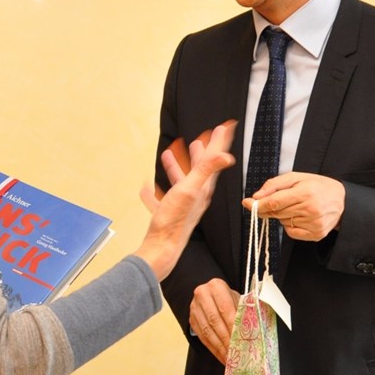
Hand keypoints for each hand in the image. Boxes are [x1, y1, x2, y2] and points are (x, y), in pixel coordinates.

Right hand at [136, 121, 235, 279]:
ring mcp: (182, 205)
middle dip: (201, 153)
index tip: (225, 126)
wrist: (161, 248)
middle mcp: (195, 196)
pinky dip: (156, 190)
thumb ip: (206, 171)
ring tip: (170, 154)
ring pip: (181, 181)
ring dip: (177, 166)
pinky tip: (148, 187)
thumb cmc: (175, 220)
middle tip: (202, 138)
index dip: (219, 142)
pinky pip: (162, 198)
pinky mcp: (169, 214)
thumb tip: (226, 156)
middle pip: (200, 169)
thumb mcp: (190, 190)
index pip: (214, 160)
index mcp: (202, 188)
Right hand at [189, 278, 238, 363]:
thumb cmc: (229, 298)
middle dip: (226, 338)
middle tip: (236, 352)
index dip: (232, 323)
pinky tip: (222, 356)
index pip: (225, 307)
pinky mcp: (192, 320)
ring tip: (230, 358)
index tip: (240, 338)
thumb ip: (243, 310)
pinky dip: (213, 349)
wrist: (211, 295)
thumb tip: (254, 329)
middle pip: (214, 320)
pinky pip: (202, 338)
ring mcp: (194, 308)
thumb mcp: (237, 299)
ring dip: (220, 347)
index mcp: (216, 286)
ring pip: (207, 331)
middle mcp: (202, 295)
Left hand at [243, 171, 344, 240]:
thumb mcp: (297, 177)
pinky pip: (291, 232)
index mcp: (305, 192)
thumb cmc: (318, 186)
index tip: (246, 202)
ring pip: (282, 222)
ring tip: (296, 206)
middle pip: (276, 213)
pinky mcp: (316, 234)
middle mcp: (310, 210)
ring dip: (282, 215)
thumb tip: (256, 196)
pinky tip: (300, 216)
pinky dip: (290, 225)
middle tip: (273, 201)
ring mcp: (314, 224)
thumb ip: (274, 185)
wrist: (343, 201)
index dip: (257, 204)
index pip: (274, 202)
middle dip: (268, 208)